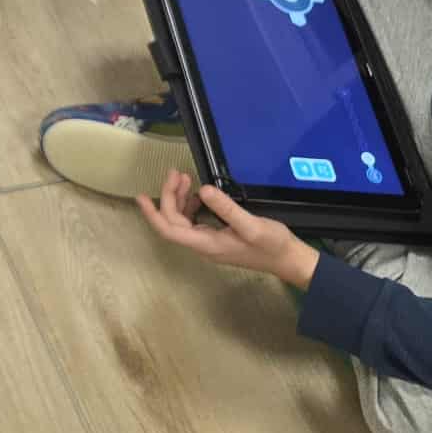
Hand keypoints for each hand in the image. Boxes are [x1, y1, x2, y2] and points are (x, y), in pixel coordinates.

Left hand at [137, 171, 318, 286]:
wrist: (289, 260)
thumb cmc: (271, 245)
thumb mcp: (251, 225)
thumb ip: (226, 208)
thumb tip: (203, 189)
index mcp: (206, 244)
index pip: (169, 230)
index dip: (153, 214)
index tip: (141, 196)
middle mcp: (203, 245)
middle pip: (174, 221)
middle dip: (169, 196)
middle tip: (176, 172)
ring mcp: (210, 242)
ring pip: (183, 220)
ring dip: (179, 199)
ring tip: (184, 177)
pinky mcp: (218, 238)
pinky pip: (195, 221)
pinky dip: (191, 205)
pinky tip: (198, 193)